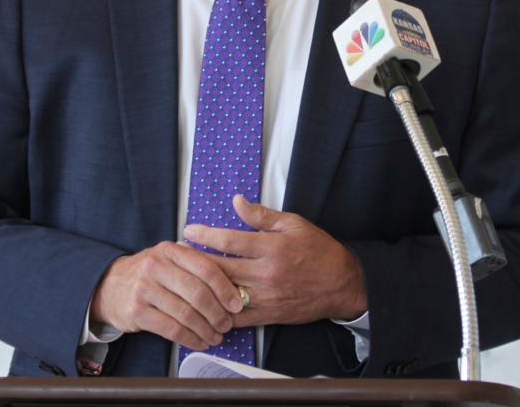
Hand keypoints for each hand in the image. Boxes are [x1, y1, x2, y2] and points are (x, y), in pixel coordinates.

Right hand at [90, 241, 245, 350]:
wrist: (109, 286)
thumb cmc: (148, 274)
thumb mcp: (168, 259)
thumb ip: (195, 265)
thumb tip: (231, 285)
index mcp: (170, 250)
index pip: (205, 268)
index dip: (225, 289)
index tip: (236, 304)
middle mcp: (155, 266)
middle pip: (197, 293)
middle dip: (217, 313)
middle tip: (227, 325)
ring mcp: (144, 289)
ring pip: (185, 314)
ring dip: (205, 330)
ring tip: (215, 336)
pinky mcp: (136, 311)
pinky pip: (171, 329)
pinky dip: (190, 339)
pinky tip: (198, 342)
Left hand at [183, 195, 367, 327]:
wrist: (342, 284)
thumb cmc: (318, 250)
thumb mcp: (293, 224)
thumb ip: (262, 215)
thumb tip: (236, 202)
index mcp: (271, 247)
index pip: (229, 240)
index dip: (205, 235)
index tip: (188, 231)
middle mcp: (266, 273)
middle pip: (221, 268)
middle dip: (196, 261)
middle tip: (177, 254)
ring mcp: (267, 297)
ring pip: (225, 294)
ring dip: (203, 287)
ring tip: (185, 278)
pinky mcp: (269, 315)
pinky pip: (238, 317)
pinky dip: (219, 312)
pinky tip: (205, 304)